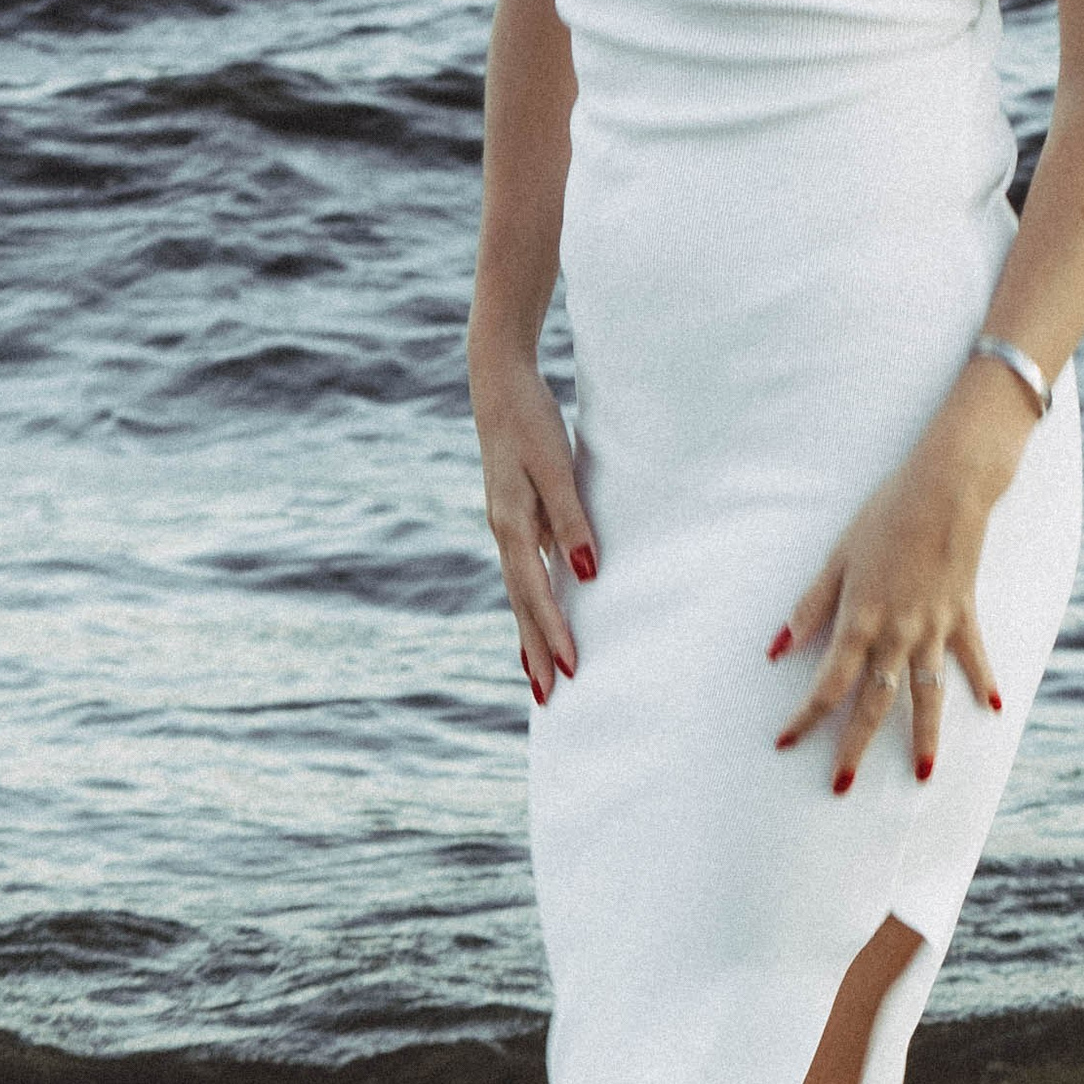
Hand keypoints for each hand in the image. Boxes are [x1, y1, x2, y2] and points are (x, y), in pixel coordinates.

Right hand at [473, 351, 595, 701]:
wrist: (498, 382)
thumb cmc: (531, 419)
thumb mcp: (556, 465)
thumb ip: (573, 519)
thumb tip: (586, 573)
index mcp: (513, 525)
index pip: (535, 593)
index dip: (551, 633)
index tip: (570, 670)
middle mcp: (505, 534)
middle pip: (522, 605)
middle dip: (535, 653)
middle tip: (549, 701)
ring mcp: (507, 529)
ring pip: (520, 594)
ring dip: (530, 637)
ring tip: (539, 678)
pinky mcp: (516, 520)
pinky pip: (524, 575)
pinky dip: (532, 606)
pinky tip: (540, 623)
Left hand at [769, 378, 1028, 790]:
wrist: (947, 485)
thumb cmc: (886, 514)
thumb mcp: (838, 556)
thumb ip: (810, 607)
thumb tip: (777, 649)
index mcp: (859, 619)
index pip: (827, 684)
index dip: (804, 717)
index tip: (785, 742)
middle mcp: (897, 633)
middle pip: (873, 703)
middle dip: (855, 748)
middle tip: (842, 788)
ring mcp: (934, 628)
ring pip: (927, 696)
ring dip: (925, 737)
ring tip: (922, 775)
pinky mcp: (964, 615)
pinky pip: (973, 658)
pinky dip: (983, 682)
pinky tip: (994, 709)